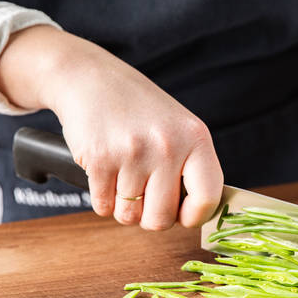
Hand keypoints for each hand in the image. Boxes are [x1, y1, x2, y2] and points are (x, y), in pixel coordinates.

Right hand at [0, 26, 222, 228]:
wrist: (89, 78)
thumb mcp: (179, 128)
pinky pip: (103, 207)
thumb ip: (192, 168)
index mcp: (196, 138)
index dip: (195, 217)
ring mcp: (132, 153)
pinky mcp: (100, 160)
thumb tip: (198, 215)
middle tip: (146, 197)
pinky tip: (106, 174)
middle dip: (151, 217)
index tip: (183, 215)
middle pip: (162, 219)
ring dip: (124, 207)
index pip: (208, 198)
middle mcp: (167, 146)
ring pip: (129, 216)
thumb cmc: (138, 109)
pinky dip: (103, 199)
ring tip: (124, 177)